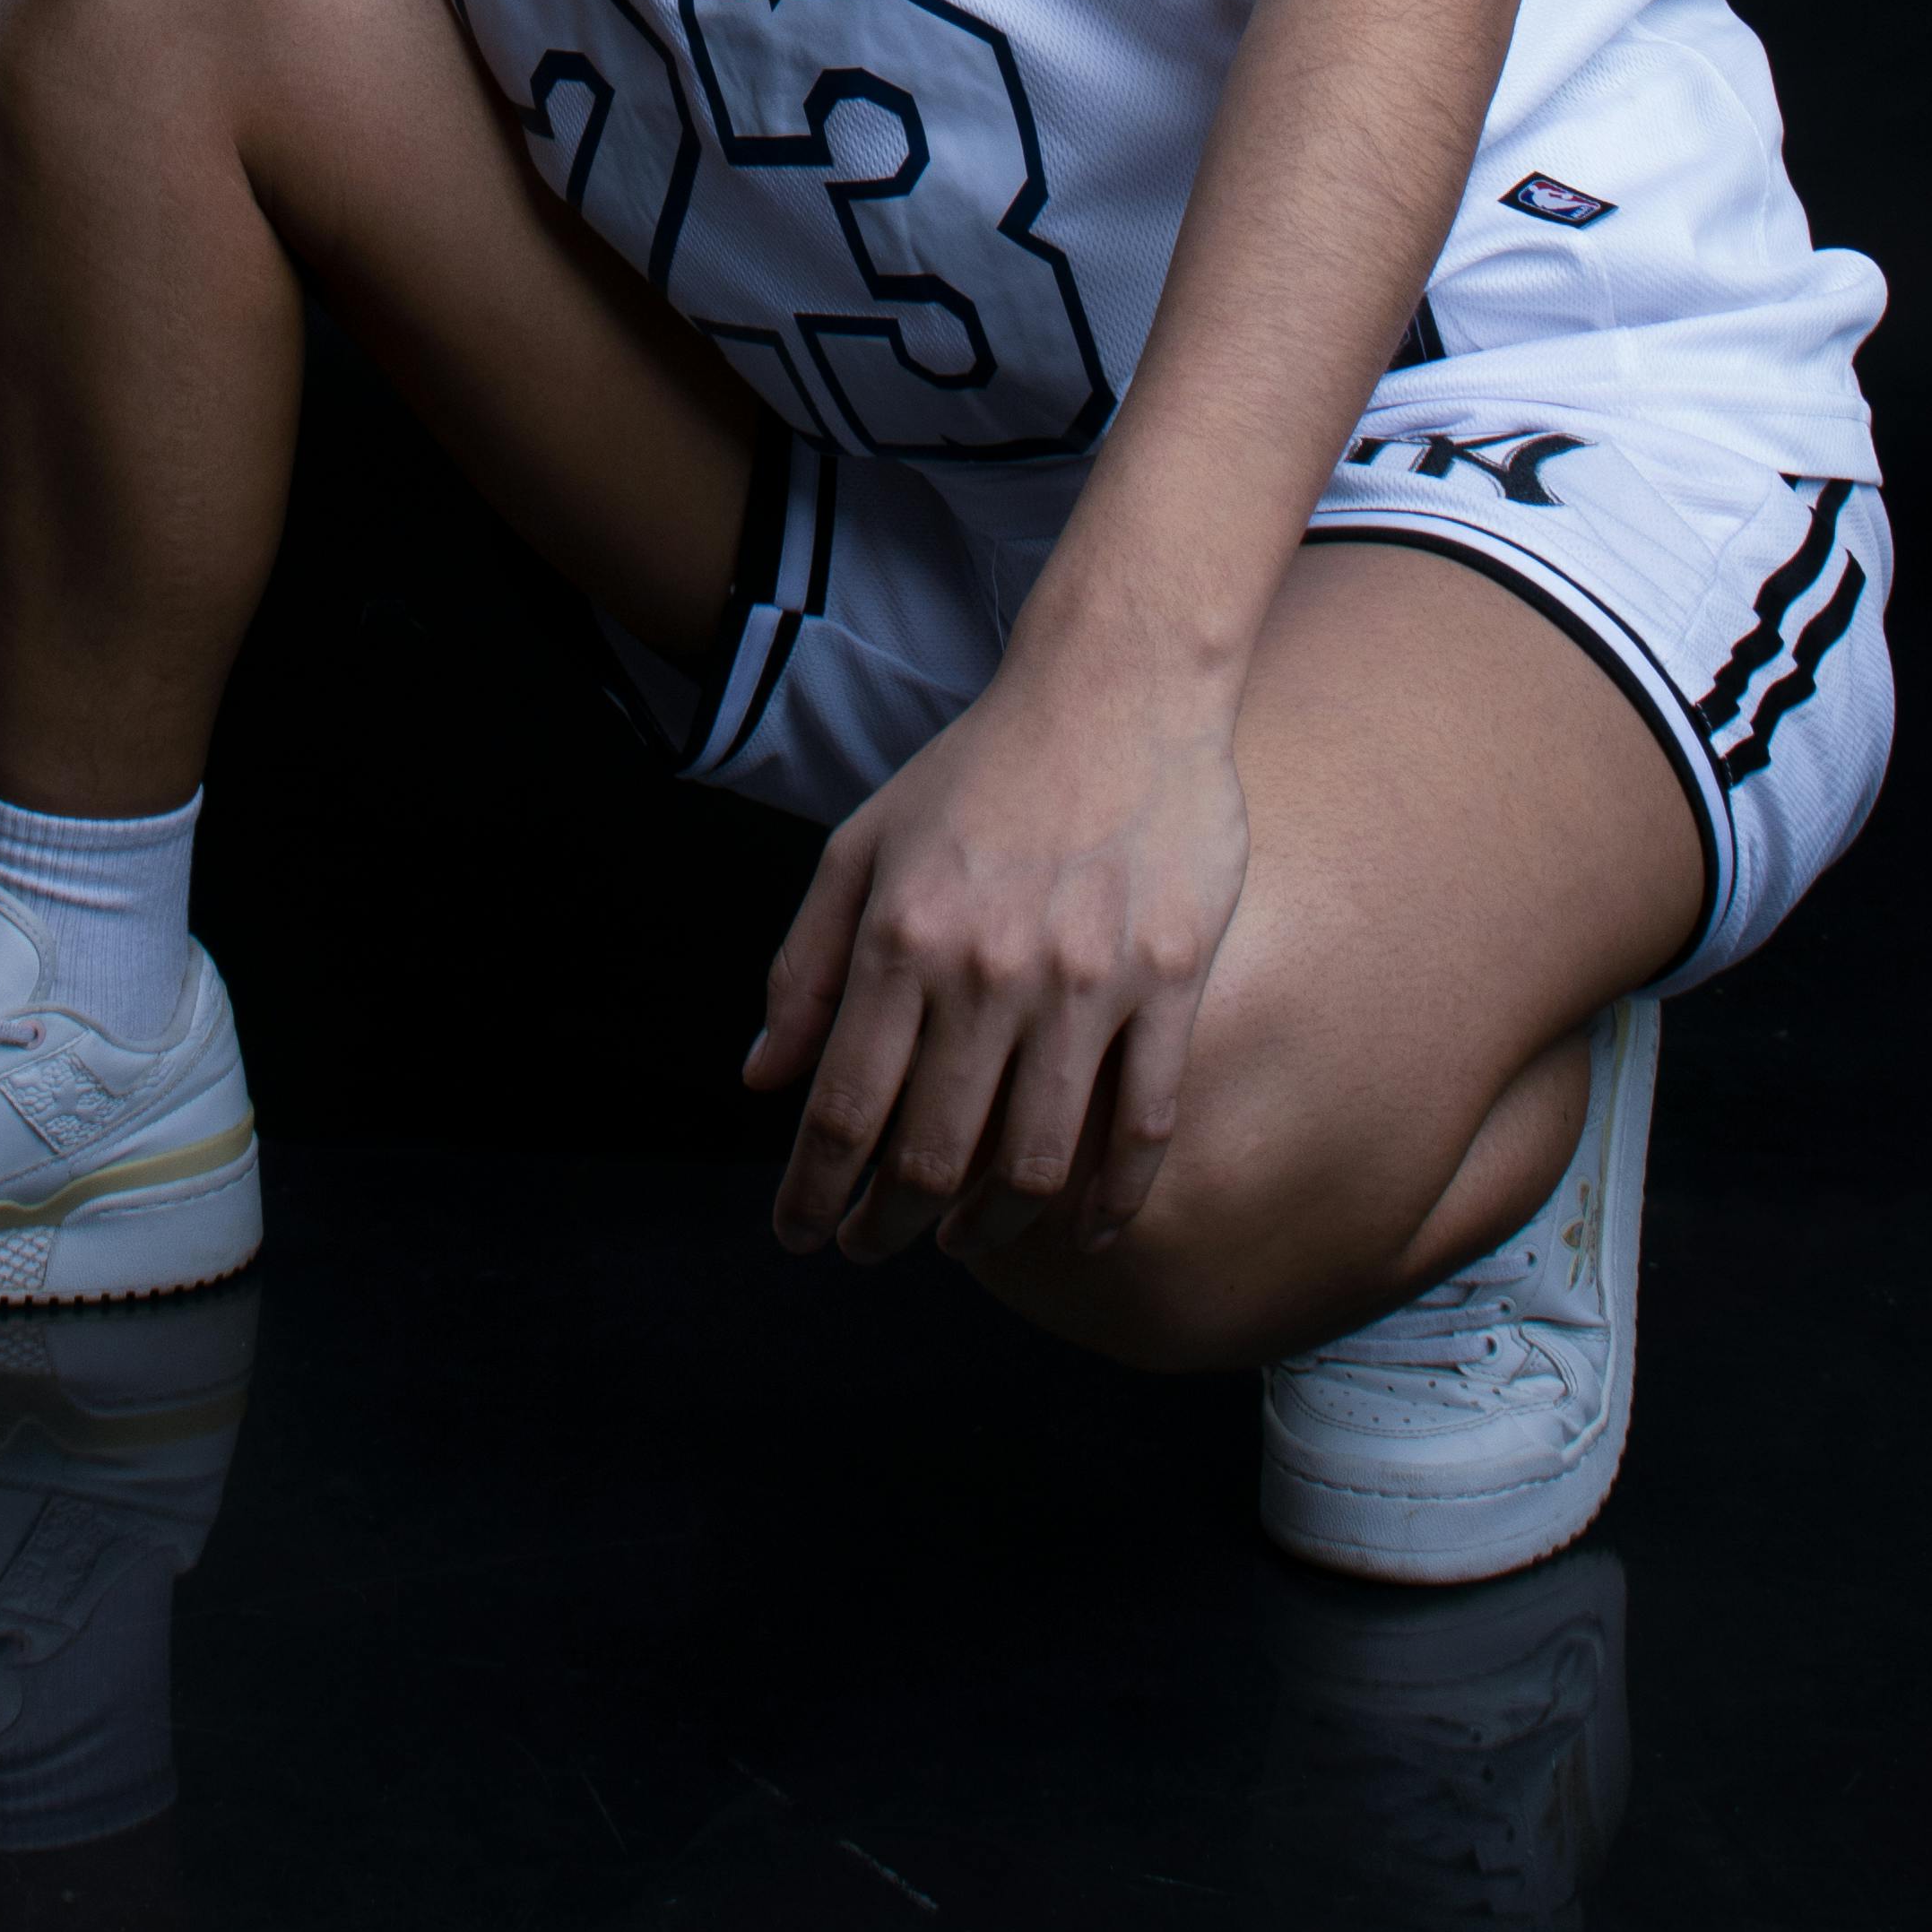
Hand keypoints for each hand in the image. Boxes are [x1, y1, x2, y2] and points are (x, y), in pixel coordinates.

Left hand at [744, 636, 1250, 1267]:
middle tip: (871, 1246)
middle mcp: (988, 969)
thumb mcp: (862, 845)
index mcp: (902, 936)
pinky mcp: (1169, 979)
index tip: (799, 1235)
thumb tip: (762, 1078)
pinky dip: (1111, 1201)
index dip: (812, 1193)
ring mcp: (1087, 980)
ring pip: (1037, 1160)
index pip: (843, 1108)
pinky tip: (1081, 1232)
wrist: (1115, 685)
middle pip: (933, 1153)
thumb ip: (808, 965)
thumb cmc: (979, 768)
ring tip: (962, 1241)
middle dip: (888, 1225)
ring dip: (992, 1228)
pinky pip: (1143, 1123)